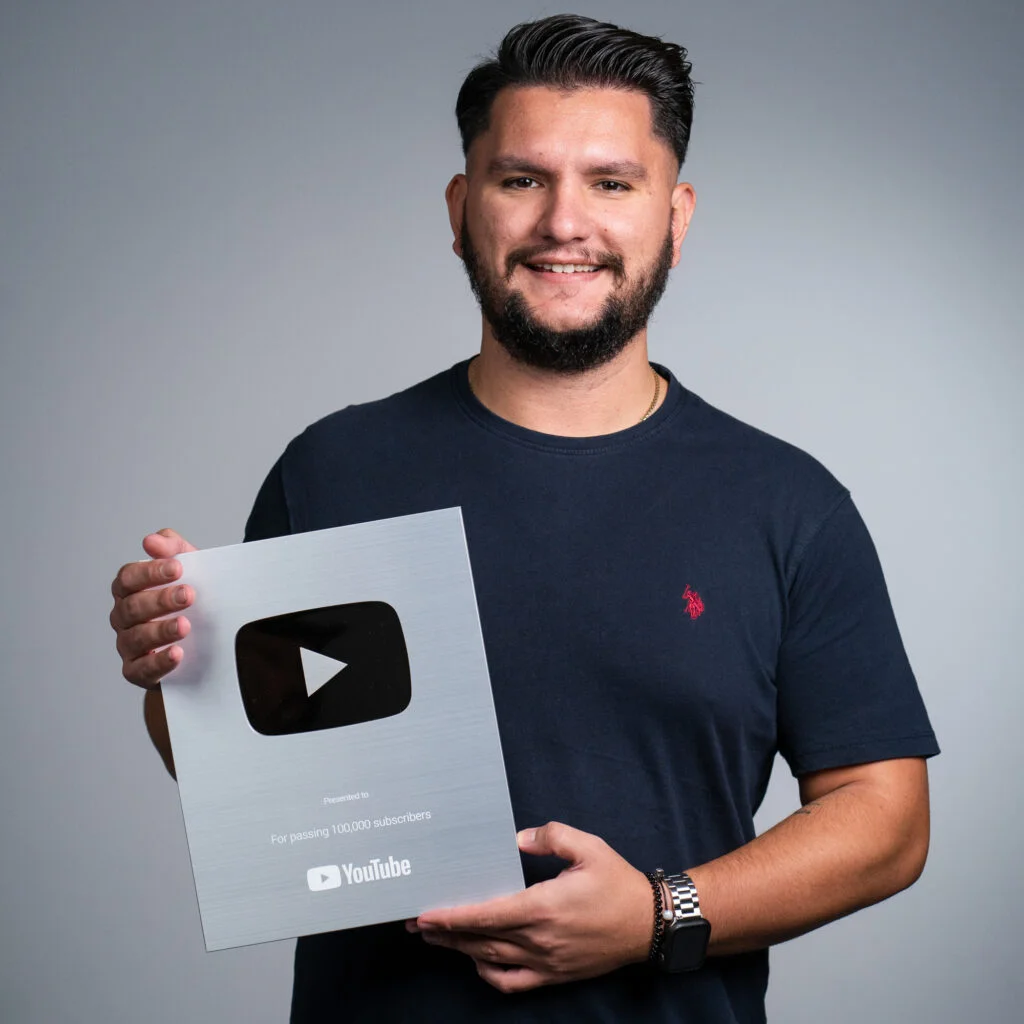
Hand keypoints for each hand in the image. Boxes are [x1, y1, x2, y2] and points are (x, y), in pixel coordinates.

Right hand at [110, 529, 196, 688]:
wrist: (204, 641)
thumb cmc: (191, 599)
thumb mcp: (191, 568)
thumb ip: (173, 548)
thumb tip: (151, 540)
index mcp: (130, 590)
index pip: (128, 578)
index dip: (150, 572)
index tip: (178, 568)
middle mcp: (124, 617)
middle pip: (132, 607)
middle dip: (160, 600)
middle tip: (189, 595)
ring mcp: (128, 646)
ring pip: (135, 638)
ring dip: (160, 630)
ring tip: (185, 625)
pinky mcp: (139, 671)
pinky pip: (141, 669)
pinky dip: (158, 662)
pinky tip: (177, 654)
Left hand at [408, 822, 652, 992]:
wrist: (649, 924)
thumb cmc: (618, 883)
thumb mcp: (588, 847)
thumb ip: (550, 836)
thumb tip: (517, 839)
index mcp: (543, 906)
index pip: (485, 915)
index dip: (452, 916)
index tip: (425, 914)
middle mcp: (539, 939)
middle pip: (480, 939)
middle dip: (445, 932)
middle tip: (417, 923)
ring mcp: (546, 961)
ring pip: (491, 960)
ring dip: (460, 949)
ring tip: (437, 938)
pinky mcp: (554, 974)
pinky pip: (513, 982)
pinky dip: (489, 973)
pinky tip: (478, 960)